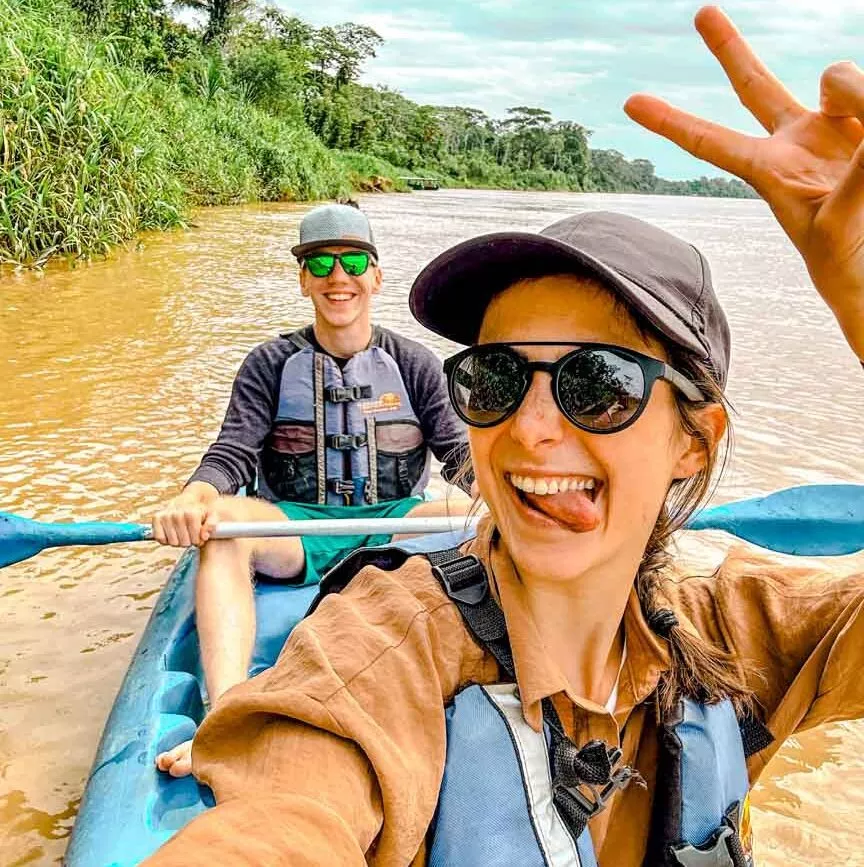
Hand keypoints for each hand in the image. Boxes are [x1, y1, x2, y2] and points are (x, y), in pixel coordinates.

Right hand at [152, 481, 219, 546]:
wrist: (187, 500)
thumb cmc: (199, 511)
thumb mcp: (211, 516)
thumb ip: (212, 525)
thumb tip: (204, 536)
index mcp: (191, 513)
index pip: (195, 539)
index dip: (198, 541)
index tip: (200, 537)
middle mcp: (177, 514)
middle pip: (184, 543)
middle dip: (189, 541)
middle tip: (190, 535)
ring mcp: (165, 516)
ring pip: (172, 542)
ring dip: (178, 541)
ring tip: (182, 534)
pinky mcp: (156, 518)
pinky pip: (160, 538)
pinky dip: (166, 539)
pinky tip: (172, 533)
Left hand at [624, 6, 863, 358]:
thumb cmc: (845, 260)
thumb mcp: (840, 221)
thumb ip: (855, 171)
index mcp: (767, 173)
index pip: (711, 142)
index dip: (672, 123)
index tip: (630, 103)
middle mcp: (793, 142)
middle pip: (753, 85)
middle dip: (729, 47)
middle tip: (701, 13)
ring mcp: (830, 128)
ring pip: (837, 76)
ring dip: (857, 96)